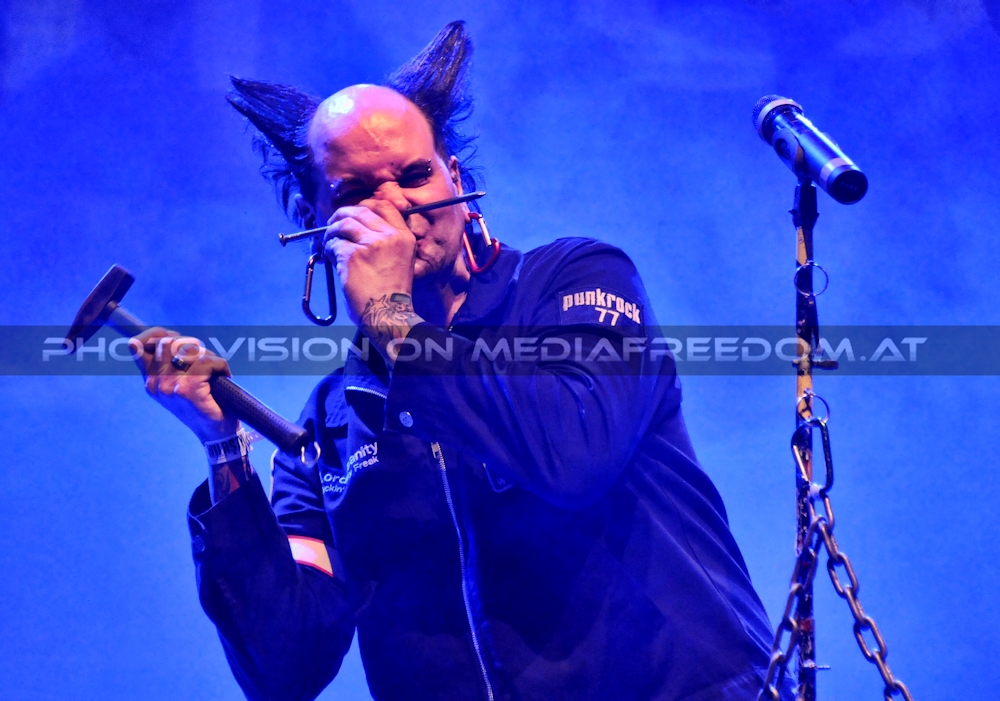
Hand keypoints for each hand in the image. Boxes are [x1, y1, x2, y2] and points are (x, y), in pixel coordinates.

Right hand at [133, 328, 239, 441]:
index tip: (176, 341)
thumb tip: (171, 337)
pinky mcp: (188, 390)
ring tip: (214, 369)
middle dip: (190, 344)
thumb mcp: (179, 383)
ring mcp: (170, 387)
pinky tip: (224, 375)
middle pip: (168, 341)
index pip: (138, 345)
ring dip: (207, 355)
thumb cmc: (202, 405)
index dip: (157, 335)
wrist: (216, 432)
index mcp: (150, 380)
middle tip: (203, 358)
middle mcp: (155, 383)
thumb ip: (169, 362)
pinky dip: (220, 365)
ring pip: (189, 350)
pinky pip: (207, 362)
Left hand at [323, 198, 416, 324]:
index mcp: (404, 237)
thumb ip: (387, 241)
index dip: (365, 205)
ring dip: (332, 232)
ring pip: (344, 225)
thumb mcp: (402, 260)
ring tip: (329, 243)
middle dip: (342, 215)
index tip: (354, 213)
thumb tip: (359, 227)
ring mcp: (371, 245)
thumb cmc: (392, 293)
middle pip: (361, 211)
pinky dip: (328, 249)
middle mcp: (389, 237)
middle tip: (333, 224)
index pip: (384, 205)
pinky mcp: (353, 256)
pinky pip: (335, 244)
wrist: (389, 314)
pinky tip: (330, 258)